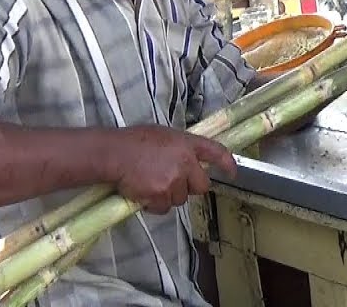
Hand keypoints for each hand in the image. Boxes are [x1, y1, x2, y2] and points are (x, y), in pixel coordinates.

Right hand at [105, 126, 236, 214]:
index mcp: (188, 143)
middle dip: (189, 187)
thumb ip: (181, 149)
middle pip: (201, 186)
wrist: (114, 154)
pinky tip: (143, 192)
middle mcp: (186, 162)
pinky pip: (163, 208)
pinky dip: (154, 205)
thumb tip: (189, 162)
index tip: (232, 173)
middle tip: (171, 183)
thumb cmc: (135, 142)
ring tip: (150, 183)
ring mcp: (174, 180)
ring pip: (180, 199)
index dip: (227, 163)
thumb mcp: (164, 136)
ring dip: (168, 196)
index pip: (216, 152)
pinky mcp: (161, 195)